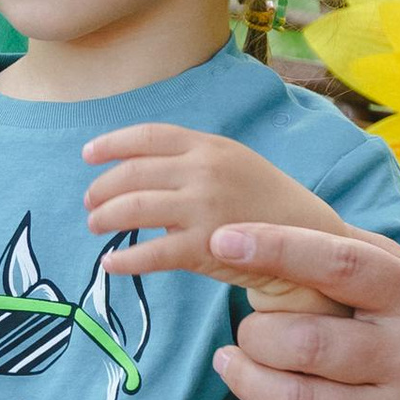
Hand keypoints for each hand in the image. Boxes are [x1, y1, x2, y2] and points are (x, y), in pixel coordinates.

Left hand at [82, 126, 340, 280]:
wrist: (312, 245)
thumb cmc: (267, 208)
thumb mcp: (235, 166)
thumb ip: (193, 162)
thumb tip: (139, 168)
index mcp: (211, 145)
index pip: (148, 135)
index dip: (111, 144)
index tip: (87, 156)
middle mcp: (206, 170)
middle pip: (133, 173)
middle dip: (102, 189)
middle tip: (89, 205)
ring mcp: (206, 208)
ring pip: (134, 209)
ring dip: (105, 219)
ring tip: (95, 228)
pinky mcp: (207, 247)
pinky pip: (151, 253)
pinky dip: (125, 259)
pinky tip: (110, 264)